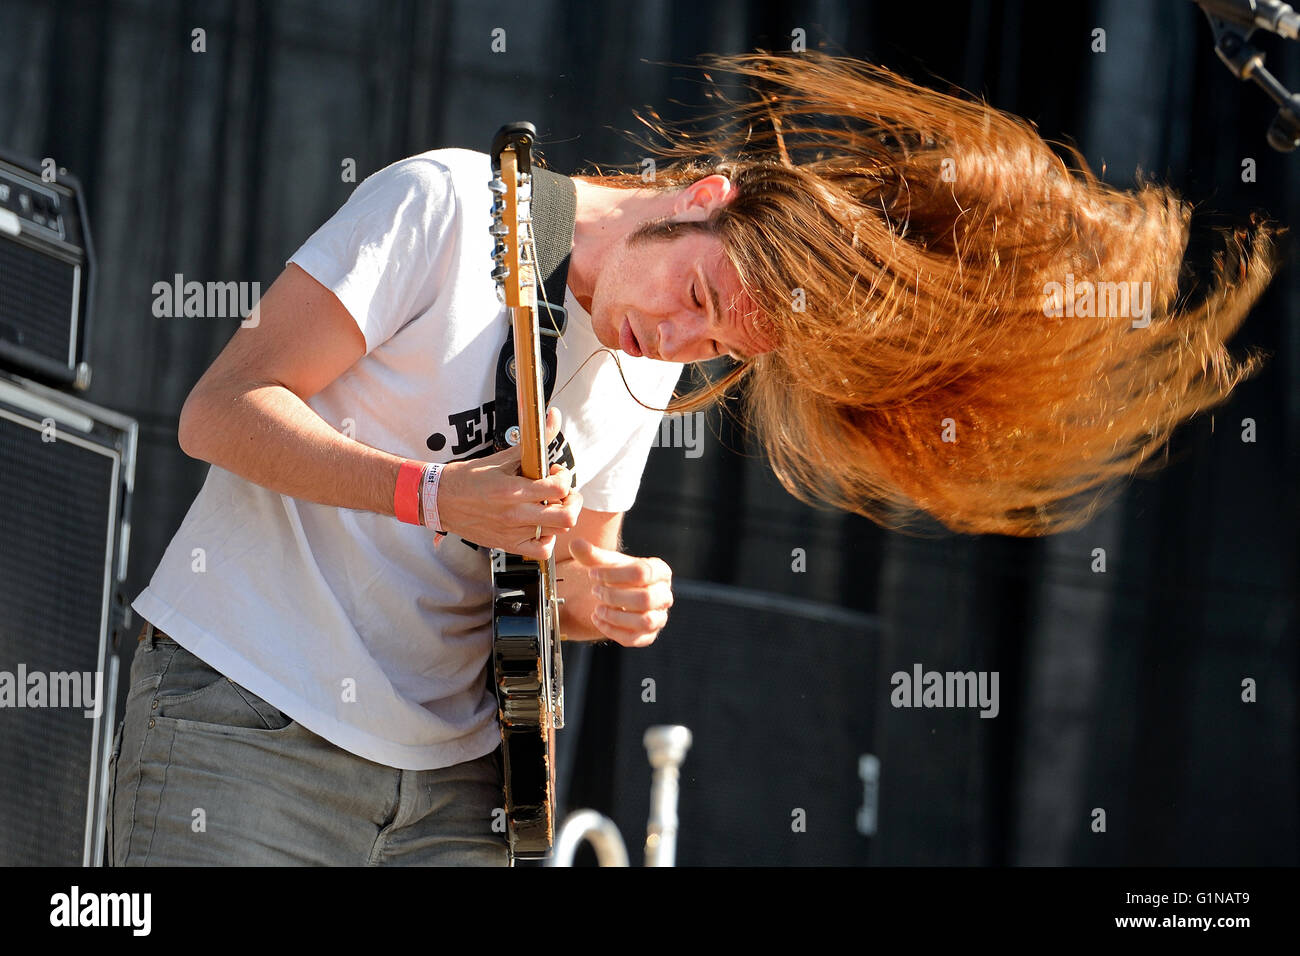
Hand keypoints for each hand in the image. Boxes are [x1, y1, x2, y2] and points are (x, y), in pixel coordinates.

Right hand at [437, 407, 580, 560]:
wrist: (439, 500)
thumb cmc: (468, 477)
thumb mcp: (502, 456)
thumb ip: (534, 441)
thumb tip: (554, 416)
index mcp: (513, 489)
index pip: (558, 488)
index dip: (564, 477)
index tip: (554, 471)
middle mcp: (515, 514)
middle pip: (566, 516)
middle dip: (572, 500)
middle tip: (562, 492)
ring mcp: (513, 532)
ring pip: (557, 532)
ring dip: (559, 516)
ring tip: (549, 506)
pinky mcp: (507, 544)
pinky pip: (541, 551)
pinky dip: (547, 539)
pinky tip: (540, 526)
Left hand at [568, 539, 672, 646]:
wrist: (621, 594)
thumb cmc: (618, 576)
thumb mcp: (607, 563)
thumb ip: (592, 554)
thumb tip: (576, 544)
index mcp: (660, 571)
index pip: (642, 572)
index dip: (614, 574)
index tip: (592, 574)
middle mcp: (664, 595)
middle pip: (646, 598)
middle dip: (615, 596)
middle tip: (595, 591)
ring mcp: (659, 617)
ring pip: (645, 621)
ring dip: (616, 616)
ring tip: (597, 609)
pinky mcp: (649, 635)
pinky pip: (635, 639)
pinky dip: (613, 631)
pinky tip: (597, 620)